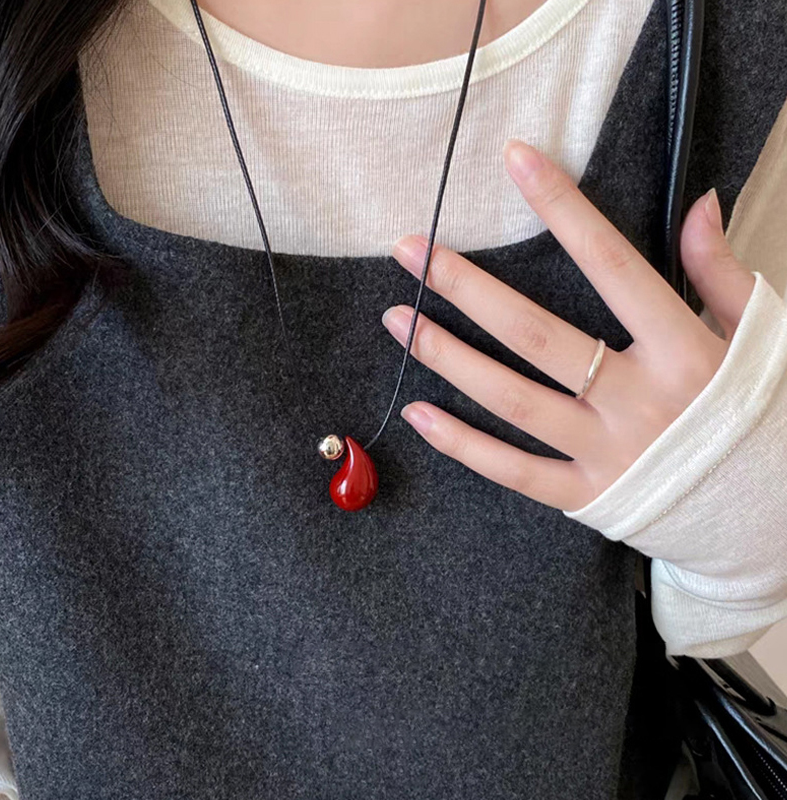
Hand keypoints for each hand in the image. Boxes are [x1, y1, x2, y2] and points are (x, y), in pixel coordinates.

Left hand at [382, 138, 755, 512]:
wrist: (769, 511)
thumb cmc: (760, 414)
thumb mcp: (754, 335)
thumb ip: (718, 271)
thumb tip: (695, 202)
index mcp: (682, 351)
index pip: (612, 265)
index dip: (562, 208)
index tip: (514, 159)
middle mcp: (638, 402)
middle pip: (536, 335)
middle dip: (467, 288)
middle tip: (411, 251)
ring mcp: (609, 454)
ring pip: (513, 401)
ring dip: (448, 357)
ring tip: (398, 318)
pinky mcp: (589, 497)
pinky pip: (515, 471)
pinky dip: (463, 444)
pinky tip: (416, 412)